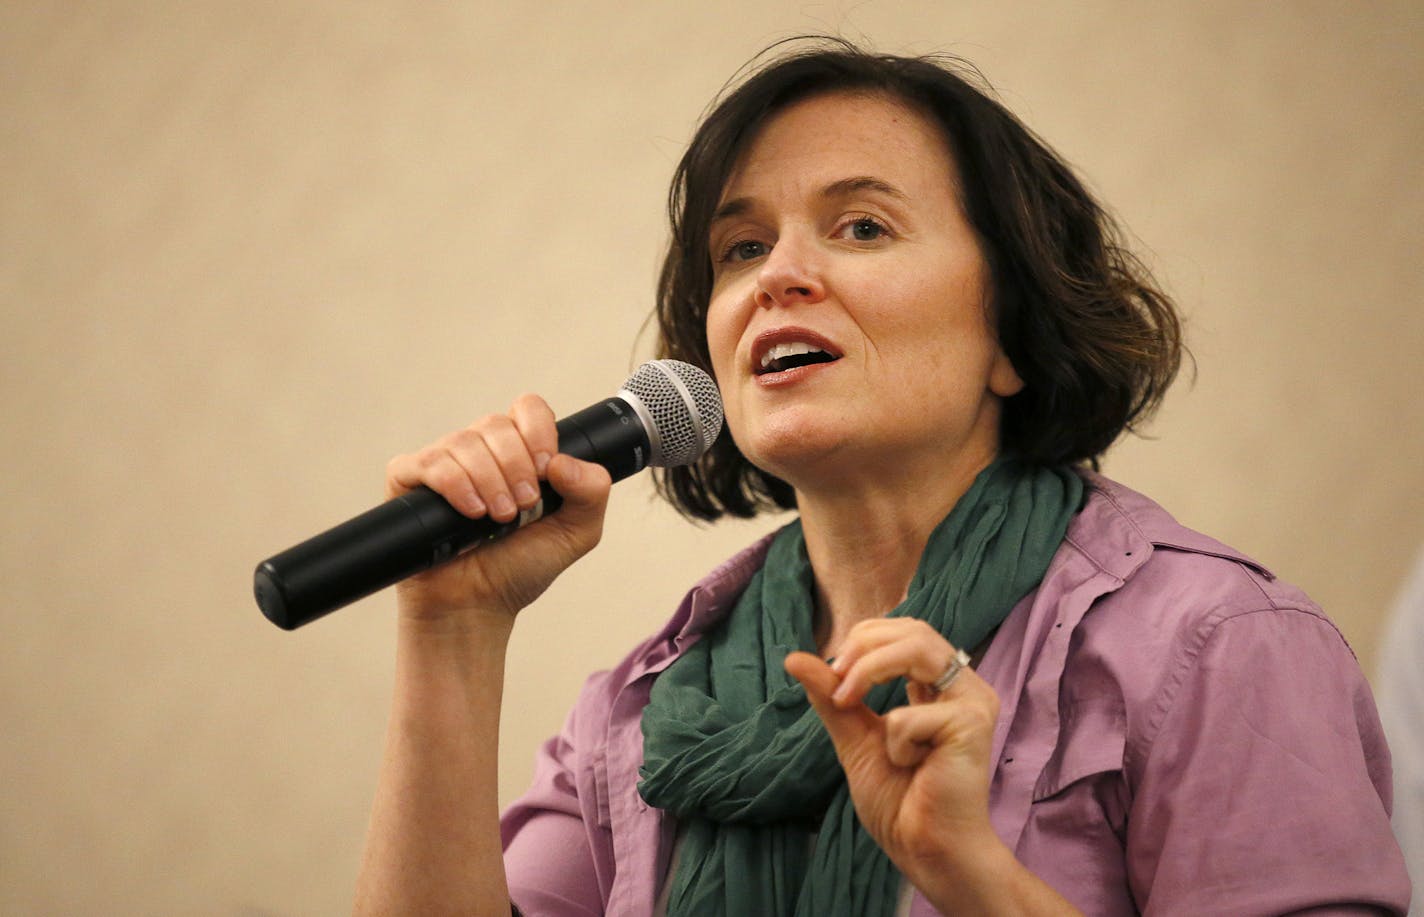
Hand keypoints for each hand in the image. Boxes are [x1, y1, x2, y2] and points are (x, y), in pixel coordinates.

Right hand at [384, 393, 611, 623]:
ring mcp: (443, 463)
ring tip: (499, 518)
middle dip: (516, 466)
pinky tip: (471, 512)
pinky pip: (429, 462)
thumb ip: (592, 491)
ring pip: (464, 442)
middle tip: (524, 507)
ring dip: (489, 480)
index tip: (547, 470)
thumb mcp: (577, 532)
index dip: (539, 431)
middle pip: (496, 424)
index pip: (528, 409)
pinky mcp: (409, 481)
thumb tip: (564, 461)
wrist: (478, 606)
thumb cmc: (521, 567)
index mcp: (519, 452)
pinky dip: (454, 484)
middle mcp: (480, 451)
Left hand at [784, 618, 1002, 879]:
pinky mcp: (973, 723)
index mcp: (938, 685)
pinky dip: (894, 743)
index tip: (833, 678)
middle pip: (912, 628)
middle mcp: (962, 685)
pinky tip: (914, 769)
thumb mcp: (854, 738)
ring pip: (916, 647)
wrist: (923, 847)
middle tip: (837, 686)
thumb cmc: (898, 800)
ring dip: (870, 671)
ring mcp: (972, 701)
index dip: (862, 641)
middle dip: (862, 648)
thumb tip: (794, 658)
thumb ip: (831, 696)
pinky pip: (909, 714)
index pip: (903, 631)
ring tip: (849, 703)